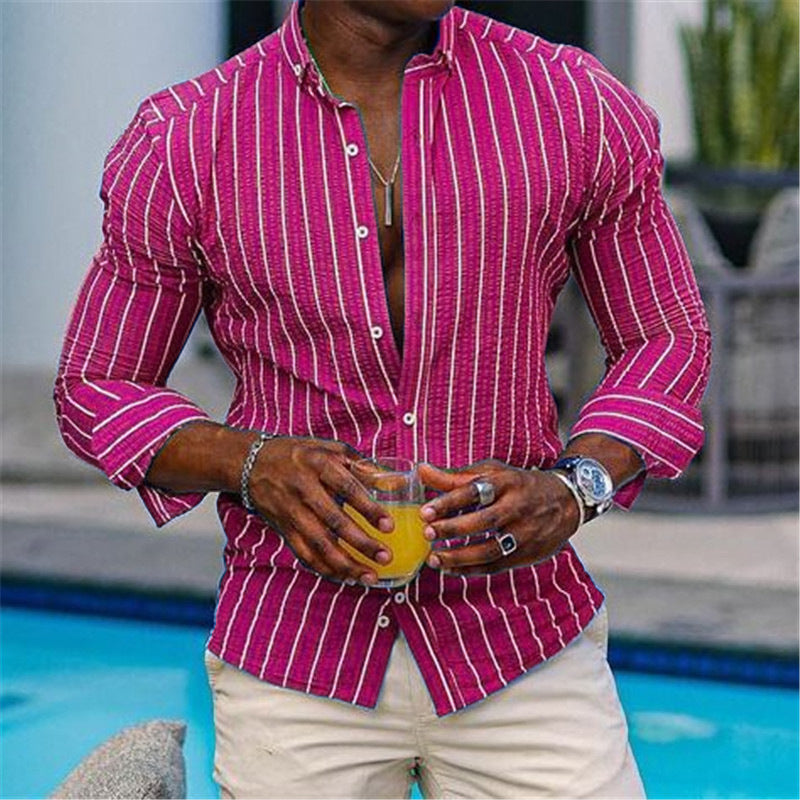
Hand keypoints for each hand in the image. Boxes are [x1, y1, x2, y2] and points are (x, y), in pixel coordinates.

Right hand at [248, 437, 394, 585]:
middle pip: (334, 521)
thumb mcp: (329, 448)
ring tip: (369, 576)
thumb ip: (361, 465)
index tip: (388, 525)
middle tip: (385, 556)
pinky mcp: (283, 529)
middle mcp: (303, 489)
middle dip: (361, 543)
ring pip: (318, 544)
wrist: (251, 463)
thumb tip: (396, 482)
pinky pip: (304, 554)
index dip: (368, 508)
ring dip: (345, 564)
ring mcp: (291, 511)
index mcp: (318, 465)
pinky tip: (344, 576)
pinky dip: (324, 568)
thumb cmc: (298, 454)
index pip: (347, 488)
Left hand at [417, 460, 580, 576]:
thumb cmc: (519, 485)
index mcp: (507, 482)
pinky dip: (471, 570)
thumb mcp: (492, 473)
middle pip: (484, 521)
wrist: (566, 501)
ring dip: (459, 556)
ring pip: (490, 549)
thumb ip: (455, 477)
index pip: (475, 491)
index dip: (448, 502)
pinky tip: (450, 569)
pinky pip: (496, 566)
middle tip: (427, 533)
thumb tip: (421, 471)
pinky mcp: (527, 554)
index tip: (425, 511)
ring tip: (434, 558)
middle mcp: (517, 507)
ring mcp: (525, 533)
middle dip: (453, 529)